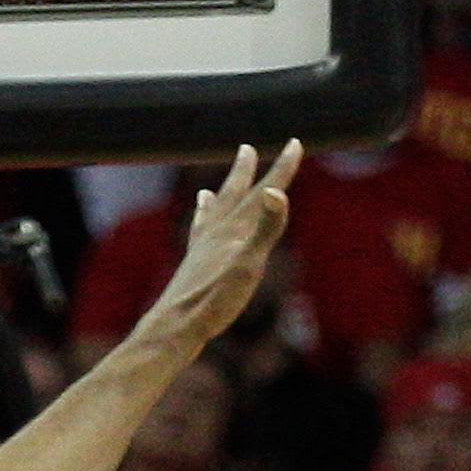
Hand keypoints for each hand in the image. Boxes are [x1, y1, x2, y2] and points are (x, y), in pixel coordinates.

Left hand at [150, 142, 302, 351]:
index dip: (283, 168)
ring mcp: (202, 248)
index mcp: (235, 230)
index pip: (265, 192)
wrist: (174, 328)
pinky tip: (200, 220)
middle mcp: (216, 233)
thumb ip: (265, 229)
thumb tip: (277, 192)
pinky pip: (199, 232)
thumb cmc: (213, 301)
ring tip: (214, 185)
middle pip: (234, 195)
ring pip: (213, 212)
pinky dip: (201, 219)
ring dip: (220, 195)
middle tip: (246, 148)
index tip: (296, 142)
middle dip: (245, 172)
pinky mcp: (192, 265)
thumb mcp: (248, 265)